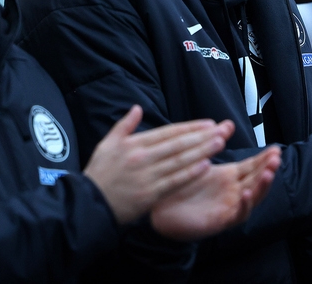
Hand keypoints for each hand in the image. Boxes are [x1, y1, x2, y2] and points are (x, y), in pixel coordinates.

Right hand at [83, 106, 234, 223]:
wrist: (90, 203)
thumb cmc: (99, 173)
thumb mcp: (107, 143)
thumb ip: (124, 125)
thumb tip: (137, 108)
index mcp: (134, 144)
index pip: (168, 132)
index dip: (189, 127)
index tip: (208, 124)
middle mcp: (143, 157)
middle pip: (178, 144)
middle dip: (201, 137)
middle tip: (221, 130)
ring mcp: (148, 176)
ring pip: (180, 161)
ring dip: (201, 151)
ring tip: (219, 143)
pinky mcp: (150, 194)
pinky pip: (174, 181)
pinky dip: (190, 173)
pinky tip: (205, 166)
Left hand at [150, 145, 281, 240]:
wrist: (160, 209)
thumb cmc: (181, 184)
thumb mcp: (200, 159)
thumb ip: (215, 142)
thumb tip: (229, 123)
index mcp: (230, 176)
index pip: (253, 166)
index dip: (265, 158)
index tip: (276, 148)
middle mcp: (233, 191)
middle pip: (257, 179)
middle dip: (268, 168)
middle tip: (276, 157)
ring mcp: (229, 207)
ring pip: (253, 197)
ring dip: (262, 186)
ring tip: (268, 173)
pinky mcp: (220, 221)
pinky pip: (237, 215)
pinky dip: (244, 205)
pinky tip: (246, 194)